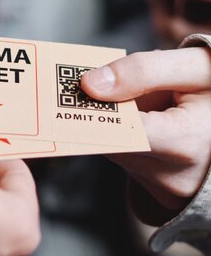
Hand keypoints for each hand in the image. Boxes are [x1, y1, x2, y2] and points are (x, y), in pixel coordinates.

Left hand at [81, 47, 210, 224]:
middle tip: (76, 83)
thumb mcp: (194, 68)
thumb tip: (89, 84)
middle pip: (108, 140)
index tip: (65, 91)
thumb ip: (144, 71)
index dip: (88, 109)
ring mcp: (164, 188)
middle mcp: (173, 175)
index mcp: (185, 142)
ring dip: (107, 121)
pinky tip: (131, 113)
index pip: (117, 130)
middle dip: (93, 110)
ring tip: (115, 95)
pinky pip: (124, 158)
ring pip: (111, 149)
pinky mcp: (158, 191)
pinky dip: (120, 133)